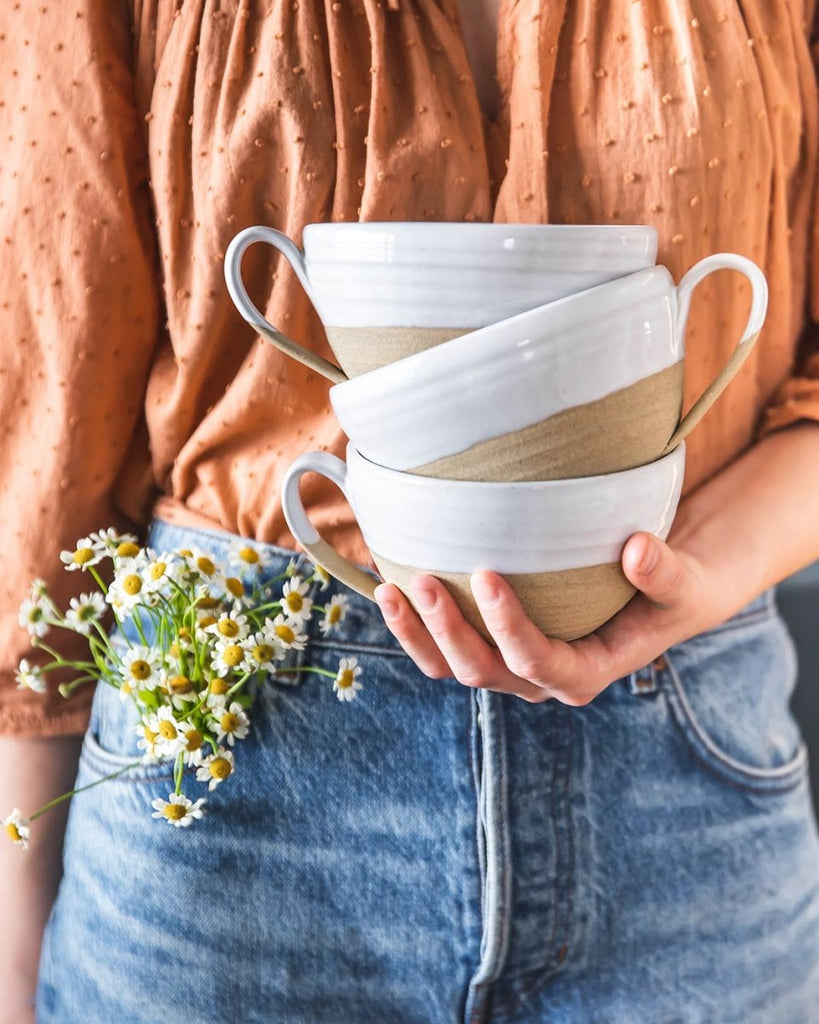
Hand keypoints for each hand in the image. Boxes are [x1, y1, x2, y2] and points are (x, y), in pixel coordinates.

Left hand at [374, 530, 718, 704]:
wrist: (654, 599)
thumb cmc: (669, 591)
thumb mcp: (683, 585)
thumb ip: (665, 574)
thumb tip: (638, 549)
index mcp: (584, 672)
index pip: (539, 660)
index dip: (508, 627)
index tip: (487, 574)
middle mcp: (540, 679)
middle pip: (483, 670)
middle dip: (449, 631)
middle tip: (426, 579)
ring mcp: (510, 666)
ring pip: (452, 667)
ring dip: (418, 634)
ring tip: (389, 590)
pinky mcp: (490, 646)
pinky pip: (442, 648)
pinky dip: (415, 626)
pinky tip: (389, 585)